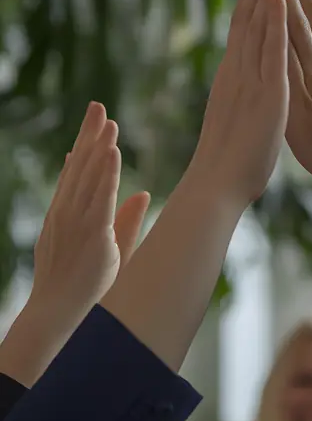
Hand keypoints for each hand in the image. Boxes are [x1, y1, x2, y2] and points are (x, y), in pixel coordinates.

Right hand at [32, 102, 149, 316]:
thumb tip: (143, 193)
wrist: (59, 314)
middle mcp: (68, 213)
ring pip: (89, 176)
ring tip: (108, 120)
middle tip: (98, 106)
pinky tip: (111, 151)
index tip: (95, 122)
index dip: (85, 145)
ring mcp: (77, 222)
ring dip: (99, 146)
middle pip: (80, 166)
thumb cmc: (84, 286)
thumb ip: (127, 219)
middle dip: (90, 135)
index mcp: (67, 215)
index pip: (76, 172)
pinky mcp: (92, 233)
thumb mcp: (110, 246)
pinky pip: (100, 196)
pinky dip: (106, 172)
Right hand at [192, 0, 288, 206]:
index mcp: (234, 80)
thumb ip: (242, 99)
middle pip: (247, 22)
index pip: (242, 33)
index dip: (248, 5)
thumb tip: (241, 91)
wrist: (218, 183)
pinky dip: (276, 21)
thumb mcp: (239, 120)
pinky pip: (273, 50)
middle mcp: (238, 73)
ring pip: (258, 28)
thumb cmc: (230, 162)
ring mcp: (251, 80)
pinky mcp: (268, 92)